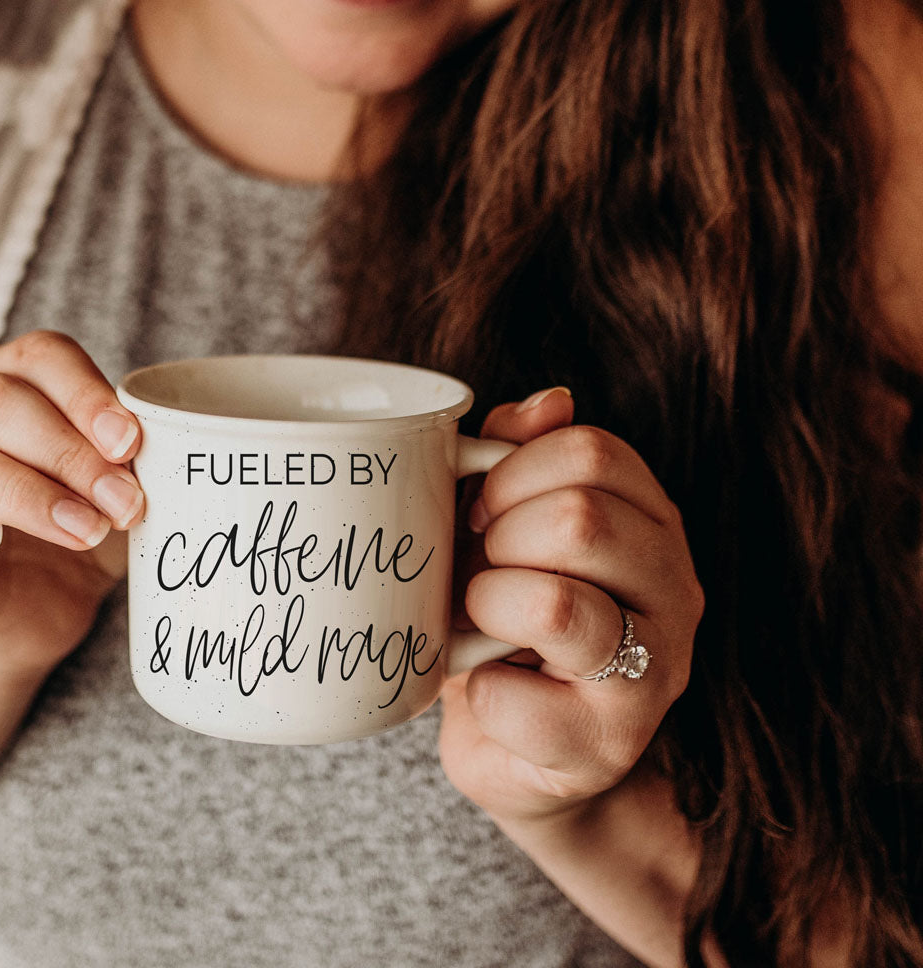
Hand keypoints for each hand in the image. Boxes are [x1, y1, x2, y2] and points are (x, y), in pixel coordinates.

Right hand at [0, 331, 145, 679]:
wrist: (36, 612)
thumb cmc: (84, 529)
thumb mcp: (120, 490)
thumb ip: (132, 463)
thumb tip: (160, 451)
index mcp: (14, 387)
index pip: (39, 356)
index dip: (85, 393)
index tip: (131, 442)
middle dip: (70, 453)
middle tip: (125, 504)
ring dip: (27, 495)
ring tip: (86, 530)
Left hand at [440, 388, 703, 826]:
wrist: (520, 742)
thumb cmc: (508, 612)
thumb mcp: (507, 522)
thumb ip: (521, 454)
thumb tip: (548, 402)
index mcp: (652, 521)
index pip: (592, 453)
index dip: (511, 471)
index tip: (481, 510)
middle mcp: (674, 591)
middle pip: (580, 519)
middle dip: (499, 540)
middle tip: (482, 568)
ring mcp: (652, 673)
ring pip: (556, 605)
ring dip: (487, 606)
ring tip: (481, 621)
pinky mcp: (605, 746)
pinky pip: (513, 699)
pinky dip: (474, 691)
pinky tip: (490, 687)